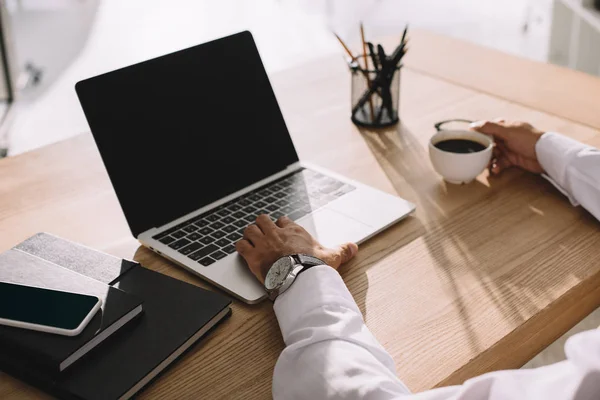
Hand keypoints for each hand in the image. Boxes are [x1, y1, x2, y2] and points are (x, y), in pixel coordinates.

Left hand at [235, 215, 357, 283]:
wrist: (298, 277)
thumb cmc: (313, 266)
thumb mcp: (331, 257)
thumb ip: (342, 250)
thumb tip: (353, 247)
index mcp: (294, 231)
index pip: (283, 220)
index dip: (281, 224)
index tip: (281, 228)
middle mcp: (276, 234)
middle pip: (263, 220)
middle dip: (262, 225)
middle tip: (263, 232)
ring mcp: (263, 243)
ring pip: (250, 229)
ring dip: (249, 234)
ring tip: (250, 239)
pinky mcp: (253, 255)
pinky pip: (240, 245)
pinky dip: (240, 247)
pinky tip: (242, 250)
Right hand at [470, 119, 544, 174]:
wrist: (545, 154)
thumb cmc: (528, 139)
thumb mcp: (507, 131)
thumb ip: (489, 127)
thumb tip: (472, 125)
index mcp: (505, 126)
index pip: (487, 128)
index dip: (479, 134)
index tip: (469, 140)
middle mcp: (506, 136)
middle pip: (488, 142)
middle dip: (482, 150)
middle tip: (476, 156)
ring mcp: (509, 148)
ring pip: (493, 154)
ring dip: (488, 160)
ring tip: (486, 165)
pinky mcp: (513, 159)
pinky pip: (500, 163)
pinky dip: (497, 166)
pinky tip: (495, 169)